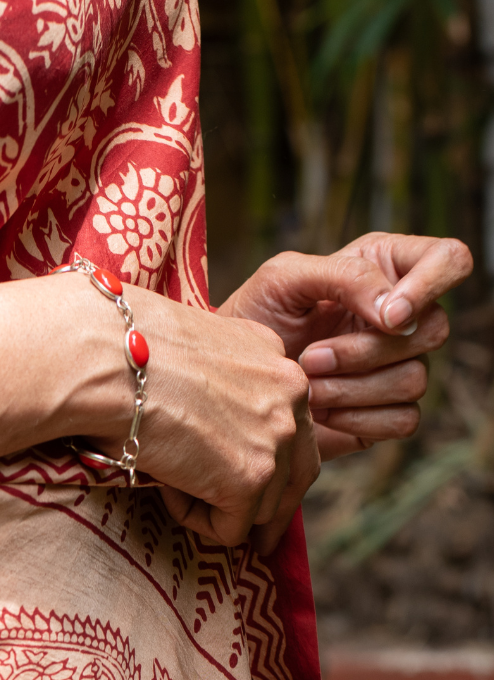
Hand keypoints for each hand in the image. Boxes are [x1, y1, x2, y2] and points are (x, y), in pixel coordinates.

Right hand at [84, 282, 316, 554]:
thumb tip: (211, 423)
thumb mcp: (192, 351)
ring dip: (218, 506)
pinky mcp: (251, 478)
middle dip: (272, 507)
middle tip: (257, 540)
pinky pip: (230, 529)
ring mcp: (276, 438)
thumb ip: (218, 383)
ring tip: (170, 481)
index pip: (292, 425)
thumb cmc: (123, 353)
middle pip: (298, 471)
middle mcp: (291, 393)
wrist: (106, 363)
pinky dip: (195, 519)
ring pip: (264, 507)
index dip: (270, 460)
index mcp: (275, 358)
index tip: (250, 485)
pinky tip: (165, 487)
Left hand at [220, 234, 472, 461]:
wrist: (227, 380)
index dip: (431, 286)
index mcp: (386, 269)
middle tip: (310, 357)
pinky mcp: (387, 412)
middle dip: (366, 351)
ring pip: (416, 379)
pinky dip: (357, 418)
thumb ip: (344, 277)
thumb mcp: (285, 278)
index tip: (386, 316)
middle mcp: (402, 317)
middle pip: (434, 330)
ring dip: (352, 387)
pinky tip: (318, 412)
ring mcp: (398, 366)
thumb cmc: (252, 318)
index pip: (451, 260)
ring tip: (304, 385)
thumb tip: (396, 312)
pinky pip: (403, 419)